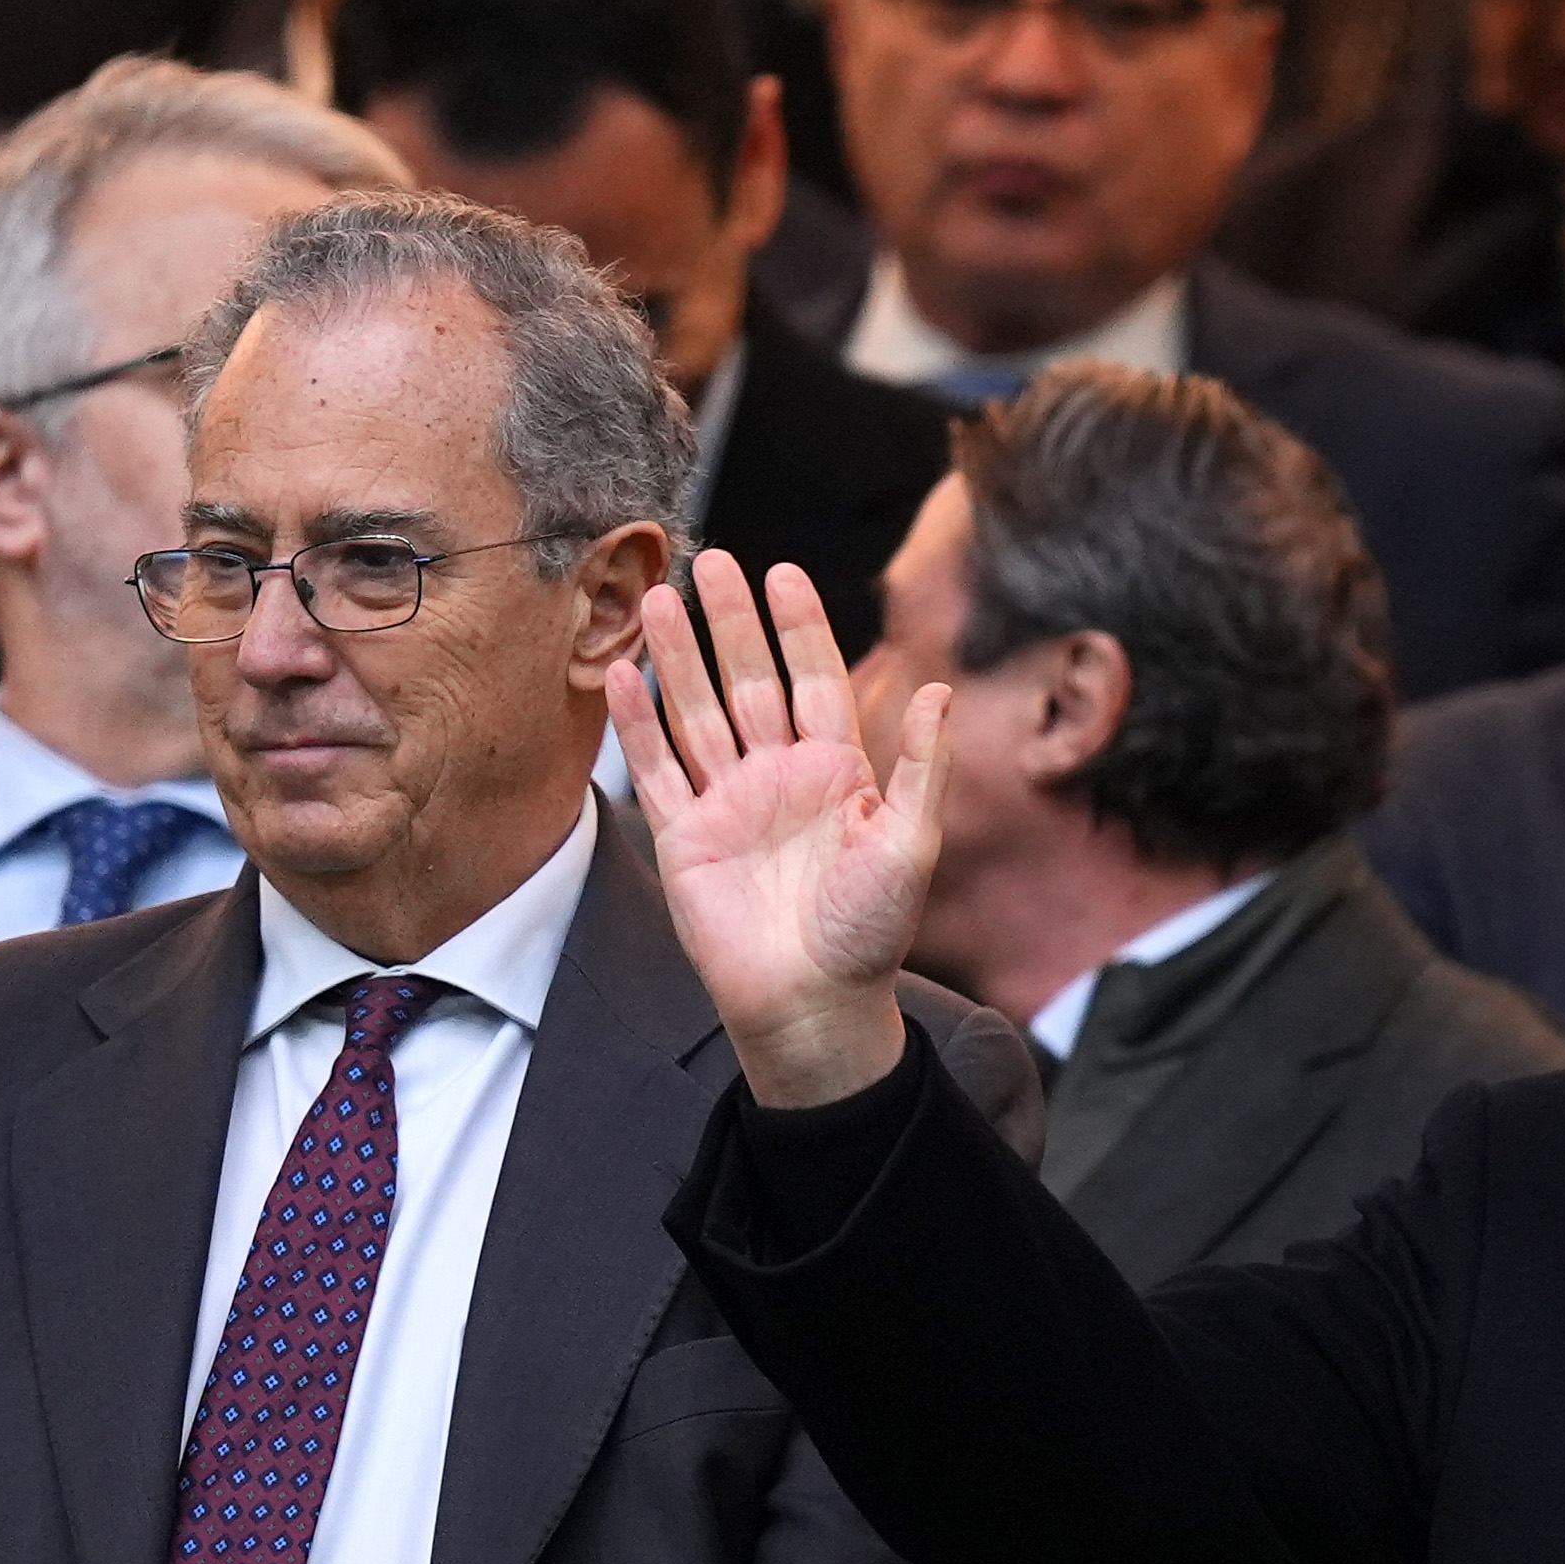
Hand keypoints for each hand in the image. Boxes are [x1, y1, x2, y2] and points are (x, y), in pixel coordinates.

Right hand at [609, 547, 942, 1107]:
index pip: (815, 679)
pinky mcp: (686, 837)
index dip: (799, 627)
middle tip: (713, 561)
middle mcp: (779, 777)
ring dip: (677, 659)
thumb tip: (942, 689)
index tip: (783, 573)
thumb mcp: (911, 842)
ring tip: (659, 599)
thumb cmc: (870, 931)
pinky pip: (656, 769)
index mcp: (837, 771)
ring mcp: (728, 803)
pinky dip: (636, 724)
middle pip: (750, 681)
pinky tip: (622, 675)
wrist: (815, 1002)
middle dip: (731, 624)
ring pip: (697, 712)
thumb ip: (921, 765)